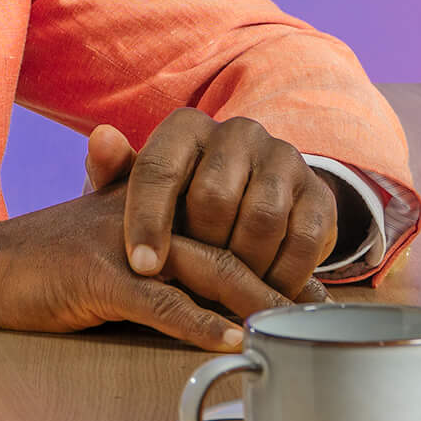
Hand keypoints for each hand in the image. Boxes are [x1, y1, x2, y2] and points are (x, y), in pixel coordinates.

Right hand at [0, 185, 290, 352]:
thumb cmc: (52, 262)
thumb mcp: (115, 242)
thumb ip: (165, 251)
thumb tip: (223, 290)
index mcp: (159, 201)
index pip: (230, 222)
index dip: (272, 257)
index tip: (310, 290)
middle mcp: (150, 212)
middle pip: (230, 242)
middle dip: (276, 281)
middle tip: (315, 314)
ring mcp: (125, 241)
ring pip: (205, 267)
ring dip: (252, 300)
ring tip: (288, 328)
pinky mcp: (98, 274)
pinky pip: (159, 301)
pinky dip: (197, 323)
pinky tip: (229, 340)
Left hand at [84, 111, 339, 298]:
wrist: (249, 203)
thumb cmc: (177, 205)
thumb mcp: (136, 193)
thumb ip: (112, 172)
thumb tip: (101, 138)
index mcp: (188, 128)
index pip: (160, 168)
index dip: (147, 220)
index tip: (142, 267)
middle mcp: (239, 132)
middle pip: (213, 196)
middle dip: (199, 249)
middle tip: (190, 282)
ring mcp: (284, 159)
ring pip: (261, 217)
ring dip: (242, 266)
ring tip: (225, 292)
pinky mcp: (320, 193)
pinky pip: (304, 239)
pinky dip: (282, 275)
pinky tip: (263, 293)